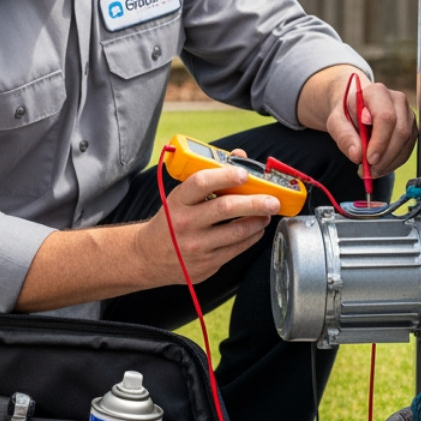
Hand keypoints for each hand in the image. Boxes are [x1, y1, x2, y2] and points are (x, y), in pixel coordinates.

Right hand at [139, 161, 278, 285]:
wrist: (147, 256)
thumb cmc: (171, 221)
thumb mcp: (181, 197)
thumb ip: (210, 177)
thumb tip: (240, 157)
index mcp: (178, 202)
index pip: (201, 183)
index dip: (225, 176)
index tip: (244, 174)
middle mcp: (185, 223)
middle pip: (225, 208)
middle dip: (255, 203)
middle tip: (273, 200)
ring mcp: (196, 246)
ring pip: (236, 232)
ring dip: (258, 221)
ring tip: (267, 213)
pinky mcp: (206, 264)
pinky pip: (236, 249)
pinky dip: (252, 237)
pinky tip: (256, 229)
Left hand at [325, 72, 416, 178]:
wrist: (356, 107)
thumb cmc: (347, 112)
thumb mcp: (336, 122)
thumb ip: (344, 136)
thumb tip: (357, 154)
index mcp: (377, 92)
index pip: (386, 117)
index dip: (380, 141)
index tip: (369, 159)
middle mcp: (397, 100)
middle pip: (400, 131)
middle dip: (386, 156)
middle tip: (370, 170)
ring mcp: (407, 114)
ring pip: (406, 142)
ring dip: (390, 162)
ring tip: (372, 170)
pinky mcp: (412, 127)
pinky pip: (408, 149)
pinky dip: (394, 162)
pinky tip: (381, 166)